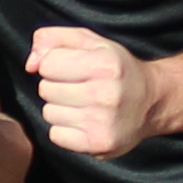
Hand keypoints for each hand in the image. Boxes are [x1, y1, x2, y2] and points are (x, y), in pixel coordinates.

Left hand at [26, 25, 159, 161]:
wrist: (152, 101)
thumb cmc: (116, 69)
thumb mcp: (90, 41)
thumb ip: (52, 38)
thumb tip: (30, 65)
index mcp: (105, 63)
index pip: (47, 64)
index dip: (55, 64)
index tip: (73, 68)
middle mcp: (106, 94)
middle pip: (46, 89)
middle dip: (57, 86)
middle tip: (81, 87)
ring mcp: (103, 122)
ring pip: (49, 113)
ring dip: (60, 108)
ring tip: (84, 104)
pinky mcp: (98, 144)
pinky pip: (56, 135)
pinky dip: (65, 129)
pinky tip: (84, 121)